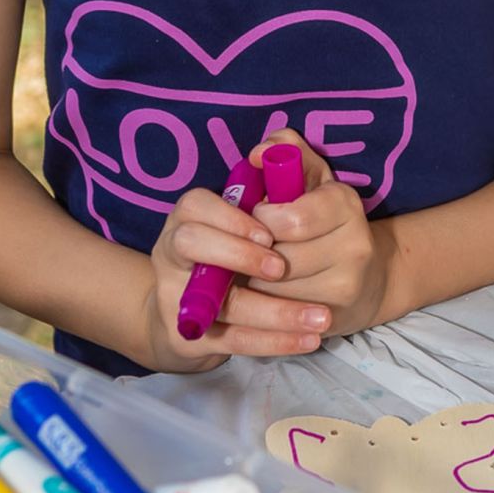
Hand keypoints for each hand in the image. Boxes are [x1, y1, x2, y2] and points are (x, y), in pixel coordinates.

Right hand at [143, 181, 331, 371]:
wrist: (199, 307)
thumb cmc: (243, 243)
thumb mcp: (263, 201)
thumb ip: (274, 165)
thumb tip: (268, 150)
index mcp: (188, 216)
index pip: (196, 204)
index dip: (231, 217)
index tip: (269, 231)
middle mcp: (172, 252)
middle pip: (190, 243)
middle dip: (240, 255)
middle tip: (282, 269)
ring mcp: (177, 296)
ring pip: (221, 303)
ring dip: (275, 312)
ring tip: (321, 317)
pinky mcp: (191, 338)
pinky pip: (233, 341)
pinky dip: (274, 341)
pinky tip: (309, 339)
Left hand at [247, 130, 398, 335]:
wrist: (371, 279)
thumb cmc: (324, 219)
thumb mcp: (311, 177)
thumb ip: (285, 150)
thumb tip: (258, 153)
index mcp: (345, 203)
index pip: (291, 219)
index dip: (263, 220)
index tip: (259, 218)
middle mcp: (355, 245)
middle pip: (279, 257)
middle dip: (255, 254)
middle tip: (253, 248)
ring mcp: (347, 285)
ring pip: (276, 289)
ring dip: (255, 281)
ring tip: (257, 271)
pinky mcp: (335, 318)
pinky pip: (281, 314)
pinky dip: (266, 305)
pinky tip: (270, 295)